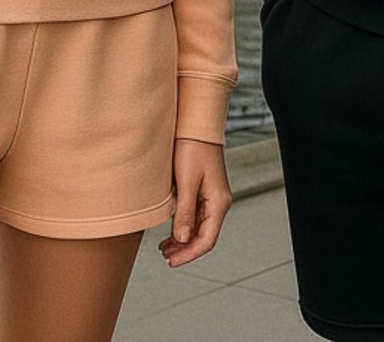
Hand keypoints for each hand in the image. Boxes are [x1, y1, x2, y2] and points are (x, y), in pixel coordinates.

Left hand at [158, 137, 232, 267]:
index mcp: (218, 201)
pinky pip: (197, 215)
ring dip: (184, 239)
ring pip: (200, 227)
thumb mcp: (185, 180)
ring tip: (165, 247)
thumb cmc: (192, 146)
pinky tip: (172, 229)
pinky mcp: (205, 189)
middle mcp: (219, 201)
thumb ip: (185, 212)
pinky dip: (185, 226)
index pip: (207, 239)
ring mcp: (213, 195)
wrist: (196, 122)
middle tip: (165, 256)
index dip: (189, 254)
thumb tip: (183, 239)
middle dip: (185, 249)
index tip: (171, 261)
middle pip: (204, 236)